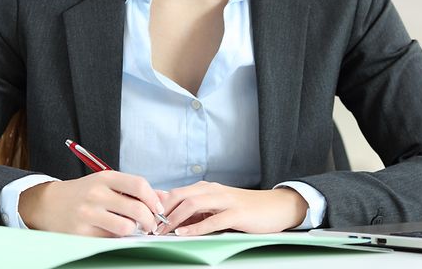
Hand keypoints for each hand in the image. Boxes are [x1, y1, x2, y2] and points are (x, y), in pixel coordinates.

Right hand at [17, 171, 165, 236]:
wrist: (49, 204)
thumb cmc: (84, 193)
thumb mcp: (106, 183)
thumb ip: (133, 189)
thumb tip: (164, 198)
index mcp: (105, 178)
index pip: (139, 185)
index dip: (154, 199)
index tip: (158, 209)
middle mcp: (96, 194)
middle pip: (137, 209)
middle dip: (150, 221)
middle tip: (151, 225)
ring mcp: (88, 214)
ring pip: (126, 227)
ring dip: (134, 231)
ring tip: (132, 229)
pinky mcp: (81, 233)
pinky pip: (110, 240)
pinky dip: (118, 239)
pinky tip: (115, 234)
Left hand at [156, 181, 308, 235]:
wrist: (274, 207)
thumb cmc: (243, 210)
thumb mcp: (216, 208)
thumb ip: (195, 210)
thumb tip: (169, 214)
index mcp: (206, 188)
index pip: (175, 193)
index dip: (159, 206)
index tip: (147, 219)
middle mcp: (213, 190)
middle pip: (179, 196)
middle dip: (162, 212)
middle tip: (150, 227)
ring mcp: (225, 200)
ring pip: (192, 204)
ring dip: (174, 219)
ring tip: (162, 231)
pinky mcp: (236, 213)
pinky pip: (212, 220)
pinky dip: (195, 227)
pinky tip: (184, 233)